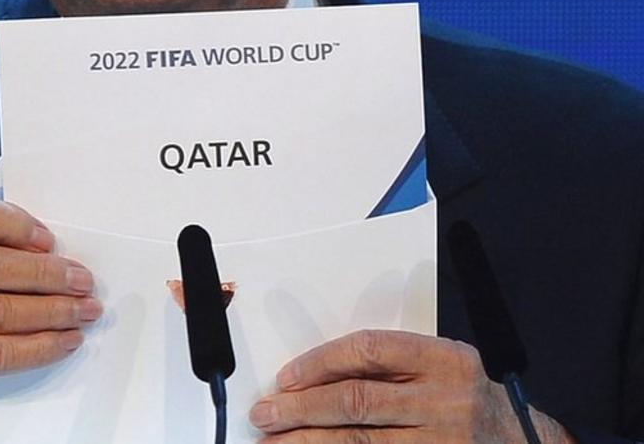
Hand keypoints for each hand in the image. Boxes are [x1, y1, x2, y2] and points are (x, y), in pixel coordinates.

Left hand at [250, 330, 575, 443]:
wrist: (521, 442)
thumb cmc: (467, 397)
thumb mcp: (442, 366)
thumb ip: (391, 365)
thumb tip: (316, 374)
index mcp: (446, 360)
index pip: (371, 350)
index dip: (321, 362)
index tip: (287, 377)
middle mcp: (445, 401)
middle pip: (357, 402)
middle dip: (301, 409)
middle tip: (265, 413)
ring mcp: (440, 442)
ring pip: (359, 442)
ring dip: (308, 442)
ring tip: (273, 441)